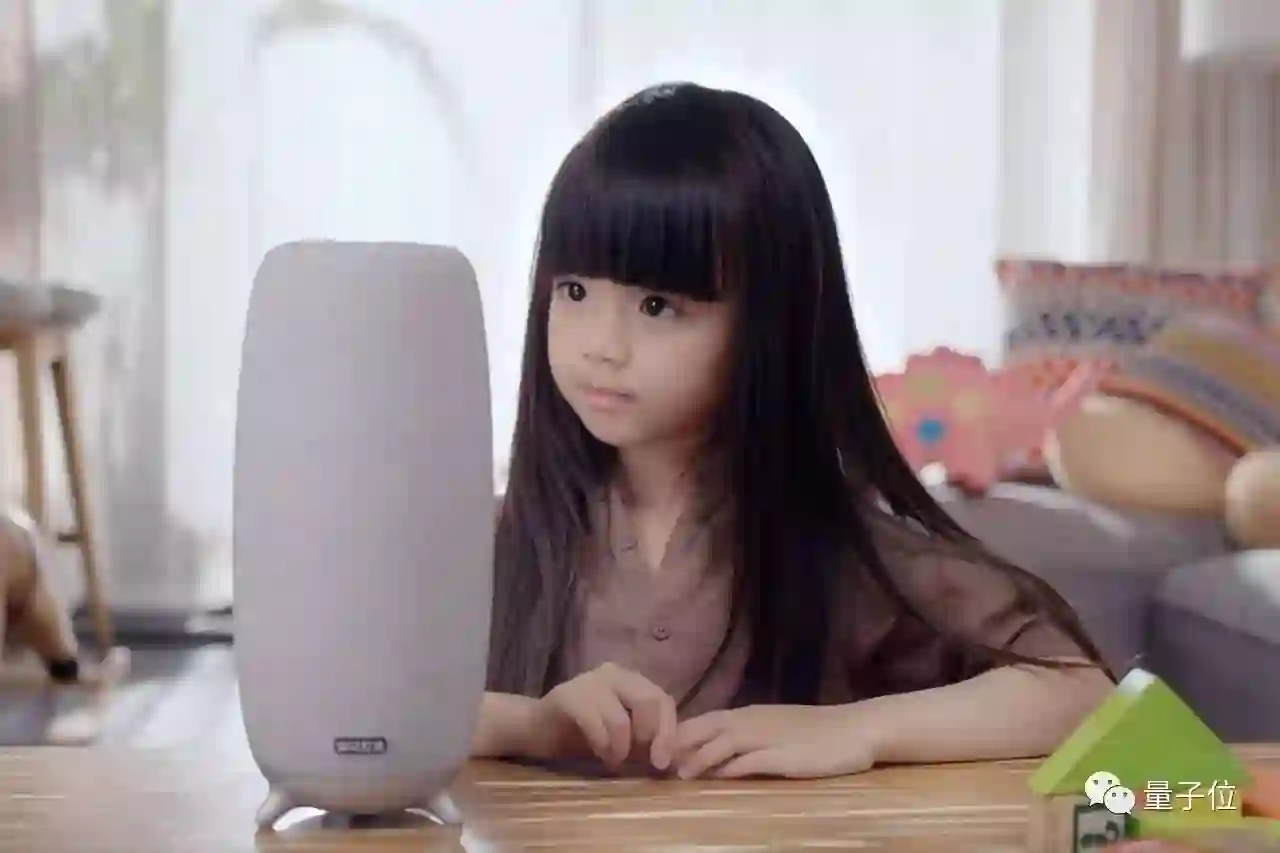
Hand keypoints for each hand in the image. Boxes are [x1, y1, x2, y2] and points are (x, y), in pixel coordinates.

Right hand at [530, 662, 677, 770]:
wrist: (536, 729)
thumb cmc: (582, 734)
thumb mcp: (622, 735)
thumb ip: (644, 736)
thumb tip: (672, 757)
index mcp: (630, 679)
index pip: (663, 700)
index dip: (668, 732)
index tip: (662, 762)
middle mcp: (613, 673)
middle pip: (649, 701)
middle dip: (651, 737)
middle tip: (641, 761)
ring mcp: (589, 681)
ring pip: (622, 719)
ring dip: (621, 749)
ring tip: (614, 760)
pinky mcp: (567, 696)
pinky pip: (597, 725)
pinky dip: (603, 746)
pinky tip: (600, 755)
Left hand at [672, 704, 878, 779]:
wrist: (856, 729)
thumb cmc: (817, 732)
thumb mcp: (776, 730)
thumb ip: (749, 738)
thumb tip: (720, 753)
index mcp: (750, 714)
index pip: (707, 719)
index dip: (682, 733)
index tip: (660, 748)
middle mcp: (754, 721)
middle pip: (708, 727)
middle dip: (682, 743)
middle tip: (659, 761)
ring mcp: (769, 737)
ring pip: (725, 742)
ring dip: (701, 757)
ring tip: (682, 774)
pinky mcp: (784, 757)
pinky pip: (753, 760)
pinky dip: (733, 767)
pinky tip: (719, 776)